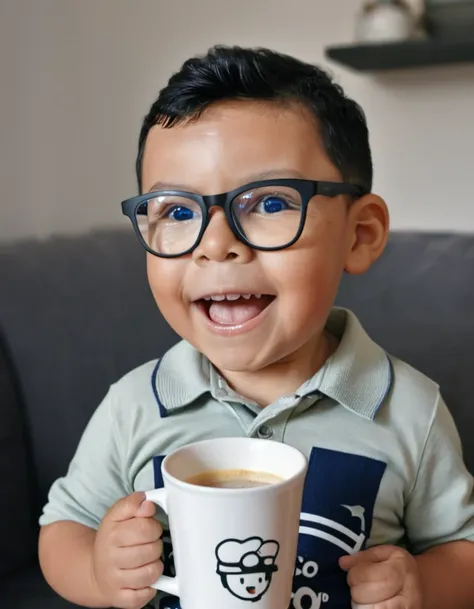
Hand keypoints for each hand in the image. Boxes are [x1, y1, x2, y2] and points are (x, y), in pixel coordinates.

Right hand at [92, 492, 163, 608]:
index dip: (154, 526)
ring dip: (155, 566)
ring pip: (150, 574)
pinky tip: (145, 579)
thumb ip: (133, 504)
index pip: (145, 528)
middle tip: (150, 544)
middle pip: (151, 551)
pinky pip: (142, 597)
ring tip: (148, 560)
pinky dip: (149, 589)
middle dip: (156, 545)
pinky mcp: (119, 599)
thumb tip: (147, 504)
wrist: (95, 569)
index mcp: (112, 535)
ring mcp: (114, 581)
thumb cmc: (112, 540)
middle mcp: (111, 559)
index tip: (150, 527)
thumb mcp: (117, 515)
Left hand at [339, 545, 422, 608]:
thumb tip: (343, 563)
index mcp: (401, 570)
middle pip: (363, 597)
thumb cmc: (398, 567)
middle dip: (356, 590)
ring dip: (361, 604)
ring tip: (367, 597)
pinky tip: (371, 604)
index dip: (354, 574)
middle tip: (361, 586)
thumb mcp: (384, 554)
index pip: (366, 575)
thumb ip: (363, 557)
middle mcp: (406, 595)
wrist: (419, 588)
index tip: (356, 572)